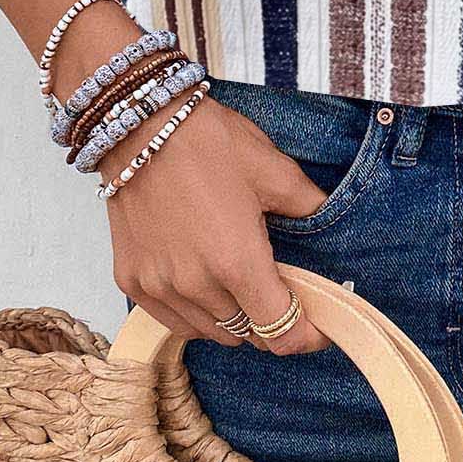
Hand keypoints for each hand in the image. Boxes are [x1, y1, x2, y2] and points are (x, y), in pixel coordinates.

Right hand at [99, 93, 334, 354]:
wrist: (138, 125)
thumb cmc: (208, 142)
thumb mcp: (273, 169)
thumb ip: (309, 207)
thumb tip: (332, 226)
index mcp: (237, 262)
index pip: (280, 333)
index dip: (306, 336)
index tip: (318, 325)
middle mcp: (195, 285)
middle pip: (247, 336)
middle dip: (271, 320)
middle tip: (279, 289)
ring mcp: (158, 287)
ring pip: (210, 332)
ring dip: (233, 318)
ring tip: (241, 281)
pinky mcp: (130, 281)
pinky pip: (172, 320)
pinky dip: (195, 312)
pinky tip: (205, 280)